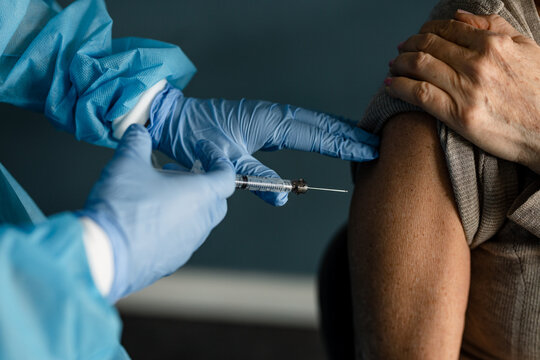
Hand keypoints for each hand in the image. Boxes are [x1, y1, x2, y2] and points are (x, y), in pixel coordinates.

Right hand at [81, 125, 234, 301]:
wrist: (105, 255)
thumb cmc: (123, 209)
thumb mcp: (128, 163)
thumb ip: (137, 142)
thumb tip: (139, 132)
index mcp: (202, 196)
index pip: (227, 176)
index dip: (217, 159)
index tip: (202, 150)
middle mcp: (202, 222)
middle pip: (215, 198)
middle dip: (200, 182)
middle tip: (175, 171)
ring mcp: (189, 244)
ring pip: (198, 220)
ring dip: (185, 203)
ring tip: (156, 192)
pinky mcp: (173, 260)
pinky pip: (181, 238)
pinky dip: (172, 224)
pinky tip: (146, 218)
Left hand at [147, 83, 378, 205]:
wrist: (175, 119)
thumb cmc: (194, 137)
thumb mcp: (223, 161)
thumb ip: (254, 178)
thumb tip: (284, 198)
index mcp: (268, 122)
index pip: (314, 133)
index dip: (343, 142)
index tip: (368, 149)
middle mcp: (273, 115)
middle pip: (320, 123)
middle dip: (349, 133)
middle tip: (377, 142)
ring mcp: (270, 116)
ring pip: (312, 121)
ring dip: (338, 129)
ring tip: (362, 138)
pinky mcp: (265, 121)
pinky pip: (301, 124)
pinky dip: (320, 129)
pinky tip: (328, 134)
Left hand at [385, 11, 539, 172]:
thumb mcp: (526, 47)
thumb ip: (493, 27)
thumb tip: (459, 16)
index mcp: (492, 44)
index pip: (446, 29)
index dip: (424, 31)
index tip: (417, 37)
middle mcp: (476, 63)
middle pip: (427, 46)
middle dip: (407, 46)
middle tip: (399, 51)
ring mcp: (466, 89)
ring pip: (419, 66)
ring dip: (399, 65)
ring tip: (393, 67)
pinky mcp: (459, 115)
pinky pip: (419, 95)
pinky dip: (399, 88)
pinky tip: (391, 87)